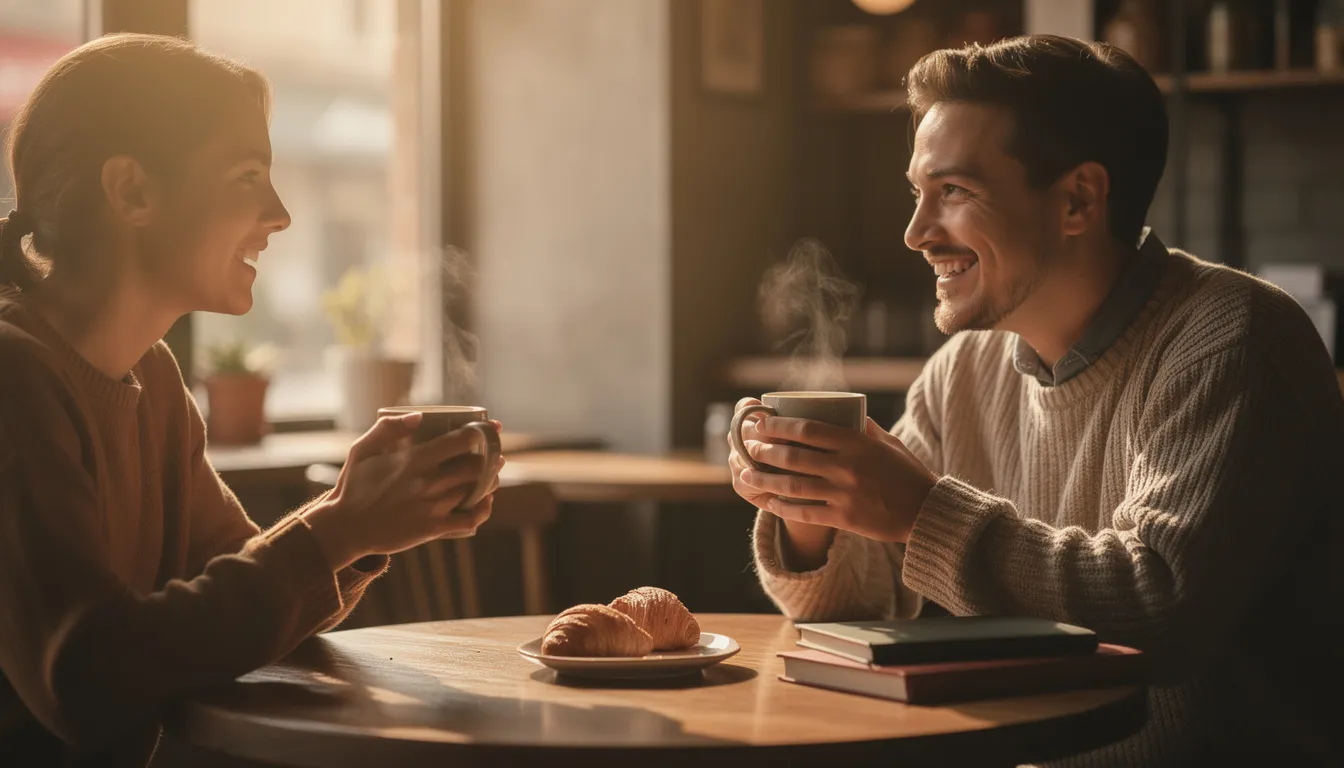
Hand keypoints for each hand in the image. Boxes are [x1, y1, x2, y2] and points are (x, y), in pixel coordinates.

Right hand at [305, 413, 504, 569]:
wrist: (346, 528)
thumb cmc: (353, 486)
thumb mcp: (362, 450)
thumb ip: (388, 428)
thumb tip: (419, 416)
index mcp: (413, 460)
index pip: (460, 441)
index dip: (481, 432)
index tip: (490, 427)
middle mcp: (427, 483)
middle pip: (475, 466)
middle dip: (489, 457)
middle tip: (493, 452)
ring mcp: (432, 507)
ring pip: (476, 491)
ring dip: (489, 480)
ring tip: (492, 473)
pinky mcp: (433, 529)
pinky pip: (470, 519)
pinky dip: (483, 509)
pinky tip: (486, 501)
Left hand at [736, 414, 936, 543]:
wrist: (927, 512)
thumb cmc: (908, 473)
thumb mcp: (888, 443)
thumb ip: (864, 428)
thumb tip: (845, 411)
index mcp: (856, 443)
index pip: (808, 429)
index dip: (779, 425)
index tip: (761, 422)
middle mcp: (847, 466)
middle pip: (794, 457)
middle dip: (765, 451)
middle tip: (749, 447)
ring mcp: (844, 494)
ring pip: (793, 486)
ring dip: (765, 480)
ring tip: (747, 475)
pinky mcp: (844, 518)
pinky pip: (806, 512)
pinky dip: (783, 507)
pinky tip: (769, 502)